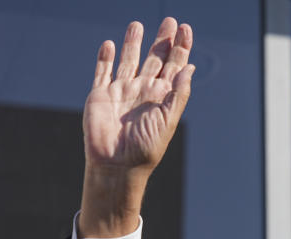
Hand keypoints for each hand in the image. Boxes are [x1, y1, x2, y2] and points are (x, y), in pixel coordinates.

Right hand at [79, 18, 194, 237]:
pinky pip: (103, 72)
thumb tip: (189, 67)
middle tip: (169, 21)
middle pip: (154, 60)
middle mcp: (143, 92)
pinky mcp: (100, 95)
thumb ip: (177, 93)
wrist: (117, 165)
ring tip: (137, 24)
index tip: (185, 28)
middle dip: (162, 41)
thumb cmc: (146, 148)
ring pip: (128, 61)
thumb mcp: (168, 120)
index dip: (180, 48)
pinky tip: (109, 44)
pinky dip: (105, 59)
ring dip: (133, 43)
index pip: (174, 67)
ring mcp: (121, 92)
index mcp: (162, 98)